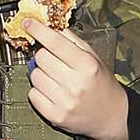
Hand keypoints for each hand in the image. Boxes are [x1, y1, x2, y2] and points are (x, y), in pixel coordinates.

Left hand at [21, 19, 125, 139]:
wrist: (111, 115)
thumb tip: (51, 26)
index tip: (28, 23)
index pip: (55, 43)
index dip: (38, 30)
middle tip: (53, 60)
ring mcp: (64, 101)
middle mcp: (76, 84)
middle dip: (44, 55)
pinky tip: (51, 91)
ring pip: (34, 76)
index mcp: (87, 66)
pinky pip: (32, 94)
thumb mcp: (93, 57)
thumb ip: (72, 40)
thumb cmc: (101, 83)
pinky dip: (38, 90)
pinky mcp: (54, 115)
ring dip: (40, 73)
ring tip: (55, 77)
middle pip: (41, 58)